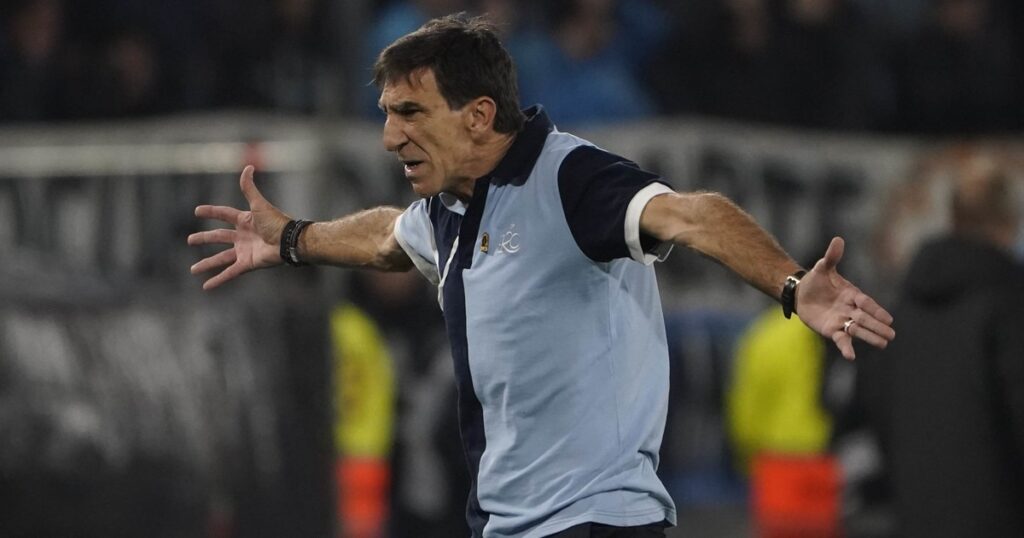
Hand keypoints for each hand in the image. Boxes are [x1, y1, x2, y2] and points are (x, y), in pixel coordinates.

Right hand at [188, 165, 289, 289]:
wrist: (289, 242)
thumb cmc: (277, 222)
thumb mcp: (259, 204)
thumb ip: (250, 188)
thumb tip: (248, 166)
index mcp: (245, 220)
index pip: (224, 214)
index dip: (211, 212)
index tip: (197, 211)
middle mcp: (242, 236)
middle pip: (219, 237)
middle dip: (204, 239)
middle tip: (190, 240)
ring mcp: (244, 251)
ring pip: (221, 258)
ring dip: (207, 263)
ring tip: (192, 270)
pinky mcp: (247, 264)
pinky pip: (229, 273)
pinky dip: (218, 280)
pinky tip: (206, 286)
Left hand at [796, 237, 895, 359]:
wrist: (802, 293)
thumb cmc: (816, 280)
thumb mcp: (823, 268)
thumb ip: (832, 257)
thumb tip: (838, 239)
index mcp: (851, 294)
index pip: (865, 302)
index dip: (875, 310)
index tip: (888, 318)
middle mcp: (849, 309)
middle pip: (865, 318)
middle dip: (877, 326)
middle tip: (891, 334)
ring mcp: (841, 320)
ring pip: (857, 330)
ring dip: (869, 337)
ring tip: (883, 344)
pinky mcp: (831, 330)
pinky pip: (841, 339)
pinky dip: (846, 347)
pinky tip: (851, 357)